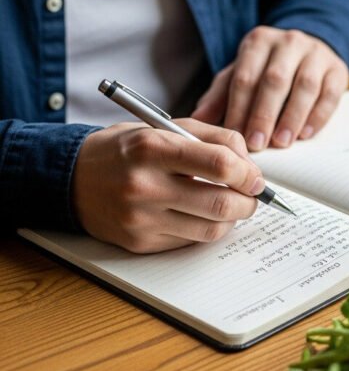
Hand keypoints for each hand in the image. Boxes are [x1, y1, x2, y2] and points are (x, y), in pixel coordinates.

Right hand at [72, 119, 264, 253]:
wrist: (72, 178)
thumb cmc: (128, 150)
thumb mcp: (165, 128)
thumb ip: (214, 138)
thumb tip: (250, 165)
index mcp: (152, 148)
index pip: (219, 164)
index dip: (248, 173)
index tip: (255, 177)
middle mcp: (144, 185)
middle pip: (221, 203)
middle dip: (249, 202)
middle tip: (252, 196)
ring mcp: (140, 218)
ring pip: (211, 229)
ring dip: (232, 219)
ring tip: (229, 205)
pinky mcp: (140, 242)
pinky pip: (191, 241)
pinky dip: (205, 228)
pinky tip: (199, 214)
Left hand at [191, 26, 348, 150]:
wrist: (309, 49)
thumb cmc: (270, 67)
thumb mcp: (242, 73)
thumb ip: (220, 95)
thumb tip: (196, 119)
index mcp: (259, 41)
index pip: (246, 76)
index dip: (239, 108)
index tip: (234, 136)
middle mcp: (289, 42)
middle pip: (275, 81)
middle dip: (264, 115)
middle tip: (257, 144)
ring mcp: (316, 54)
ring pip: (305, 86)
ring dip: (292, 117)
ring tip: (282, 142)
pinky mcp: (338, 70)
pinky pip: (330, 94)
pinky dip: (318, 116)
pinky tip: (306, 134)